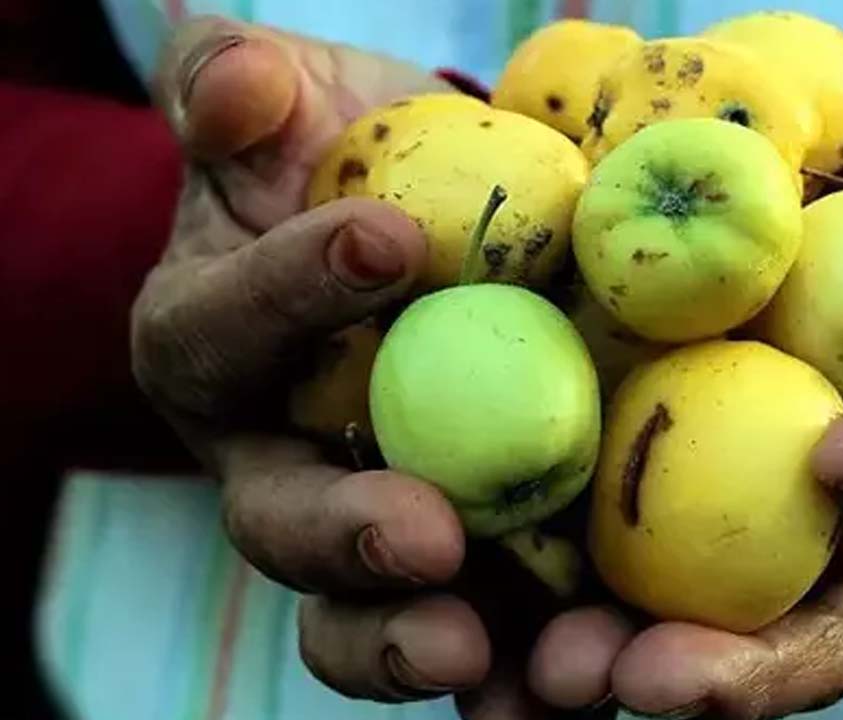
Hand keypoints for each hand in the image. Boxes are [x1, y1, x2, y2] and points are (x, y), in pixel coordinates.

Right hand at [130, 17, 632, 716]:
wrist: (429, 229)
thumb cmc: (346, 160)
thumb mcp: (286, 105)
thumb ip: (241, 92)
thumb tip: (241, 82)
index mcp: (216, 347)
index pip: (225, 327)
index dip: (290, 291)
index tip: (388, 241)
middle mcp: (278, 460)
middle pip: (283, 521)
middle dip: (346, 537)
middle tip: (423, 538)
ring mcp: (371, 522)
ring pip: (364, 613)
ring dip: (417, 645)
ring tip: (489, 660)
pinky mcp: (470, 563)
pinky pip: (485, 626)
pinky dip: (522, 666)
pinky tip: (582, 678)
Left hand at [526, 69, 842, 718]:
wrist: (828, 169)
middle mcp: (837, 514)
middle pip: (804, 623)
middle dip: (731, 667)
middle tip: (647, 675)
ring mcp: (730, 508)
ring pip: (682, 621)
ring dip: (611, 663)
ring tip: (545, 677)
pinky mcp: (631, 478)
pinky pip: (584, 551)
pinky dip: (529, 595)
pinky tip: (462, 612)